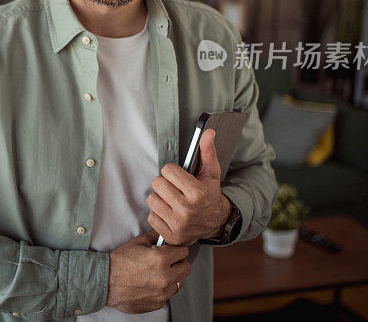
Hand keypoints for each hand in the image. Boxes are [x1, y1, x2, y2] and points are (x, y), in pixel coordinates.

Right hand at [106, 230, 190, 313]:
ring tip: (158, 274)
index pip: (184, 251)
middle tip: (169, 261)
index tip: (172, 251)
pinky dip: (162, 289)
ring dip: (172, 277)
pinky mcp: (158, 303)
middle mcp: (165, 277)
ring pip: (179, 283)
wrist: (105, 282)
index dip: (177, 249)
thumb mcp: (136, 242)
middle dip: (179, 263)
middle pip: (186, 268)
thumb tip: (165, 233)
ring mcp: (162, 292)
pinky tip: (150, 284)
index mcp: (161, 259)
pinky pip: (168, 295)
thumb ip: (154, 236)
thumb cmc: (118, 262)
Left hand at [146, 129, 231, 245]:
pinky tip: (170, 213)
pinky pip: (151, 216)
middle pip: (157, 183)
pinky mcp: (171, 235)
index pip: (167, 170)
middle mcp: (187, 210)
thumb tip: (207, 131)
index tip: (180, 177)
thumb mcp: (211, 173)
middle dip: (165, 183)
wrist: (216, 223)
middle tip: (175, 189)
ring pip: (151, 199)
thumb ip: (207, 151)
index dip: (172, 171)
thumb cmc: (210, 194)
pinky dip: (158, 214)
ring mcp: (178, 225)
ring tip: (172, 200)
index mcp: (197, 193)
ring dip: (160, 198)